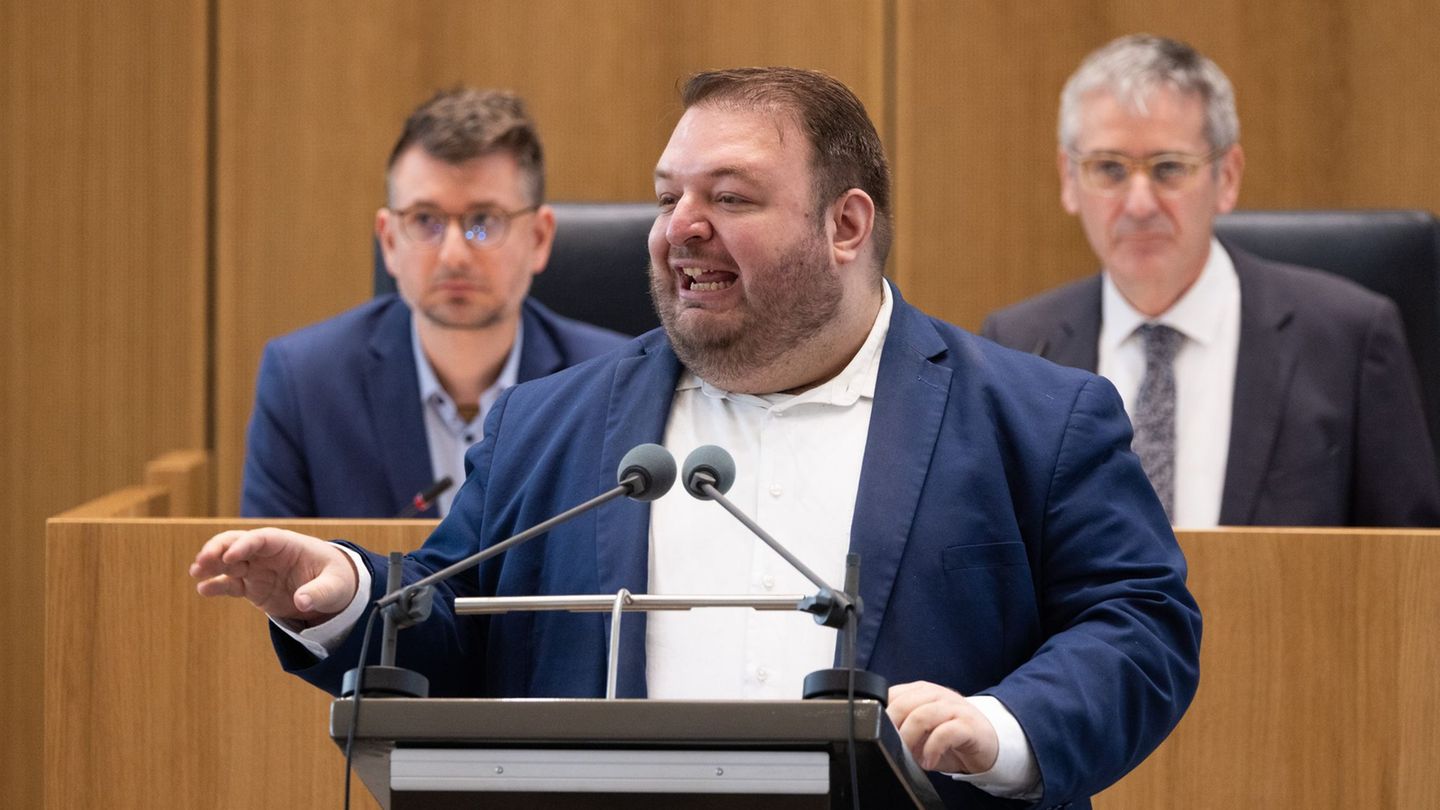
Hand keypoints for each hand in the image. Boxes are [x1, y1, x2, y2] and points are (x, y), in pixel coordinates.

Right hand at [189, 527, 357, 623]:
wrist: (332, 591)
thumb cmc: (336, 579)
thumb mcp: (336, 586)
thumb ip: (320, 592)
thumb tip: (303, 602)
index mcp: (287, 544)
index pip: (261, 538)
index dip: (245, 544)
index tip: (230, 556)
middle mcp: (267, 553)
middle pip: (237, 543)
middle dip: (218, 549)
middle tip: (203, 561)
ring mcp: (256, 569)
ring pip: (227, 561)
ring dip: (211, 564)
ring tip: (197, 573)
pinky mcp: (251, 586)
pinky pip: (230, 583)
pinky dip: (216, 585)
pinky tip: (204, 590)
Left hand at [887, 680, 998, 773]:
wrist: (987, 742)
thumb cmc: (949, 736)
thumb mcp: (922, 729)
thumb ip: (903, 726)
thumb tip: (880, 738)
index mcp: (922, 691)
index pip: (893, 694)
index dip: (881, 715)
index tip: (878, 734)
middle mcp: (937, 695)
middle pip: (904, 704)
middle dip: (893, 729)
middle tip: (891, 747)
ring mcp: (954, 708)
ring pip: (923, 716)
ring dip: (910, 740)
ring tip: (909, 756)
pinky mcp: (969, 725)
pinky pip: (946, 733)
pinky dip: (932, 749)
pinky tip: (928, 762)